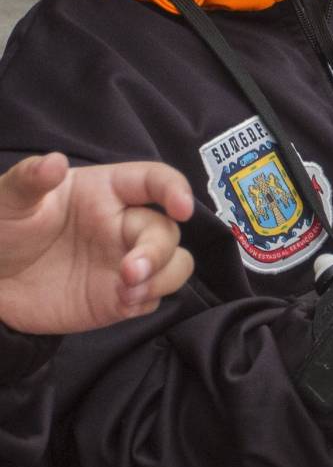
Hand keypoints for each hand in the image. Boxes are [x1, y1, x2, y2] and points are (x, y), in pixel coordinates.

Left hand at [0, 154, 194, 334]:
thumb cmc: (2, 230)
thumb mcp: (7, 199)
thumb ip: (30, 179)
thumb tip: (54, 162)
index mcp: (106, 192)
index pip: (154, 181)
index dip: (175, 190)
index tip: (181, 209)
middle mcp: (124, 225)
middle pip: (168, 232)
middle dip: (158, 252)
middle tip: (130, 272)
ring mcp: (127, 262)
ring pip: (176, 265)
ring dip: (162, 279)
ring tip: (128, 293)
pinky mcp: (123, 297)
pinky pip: (155, 298)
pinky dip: (146, 302)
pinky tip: (120, 304)